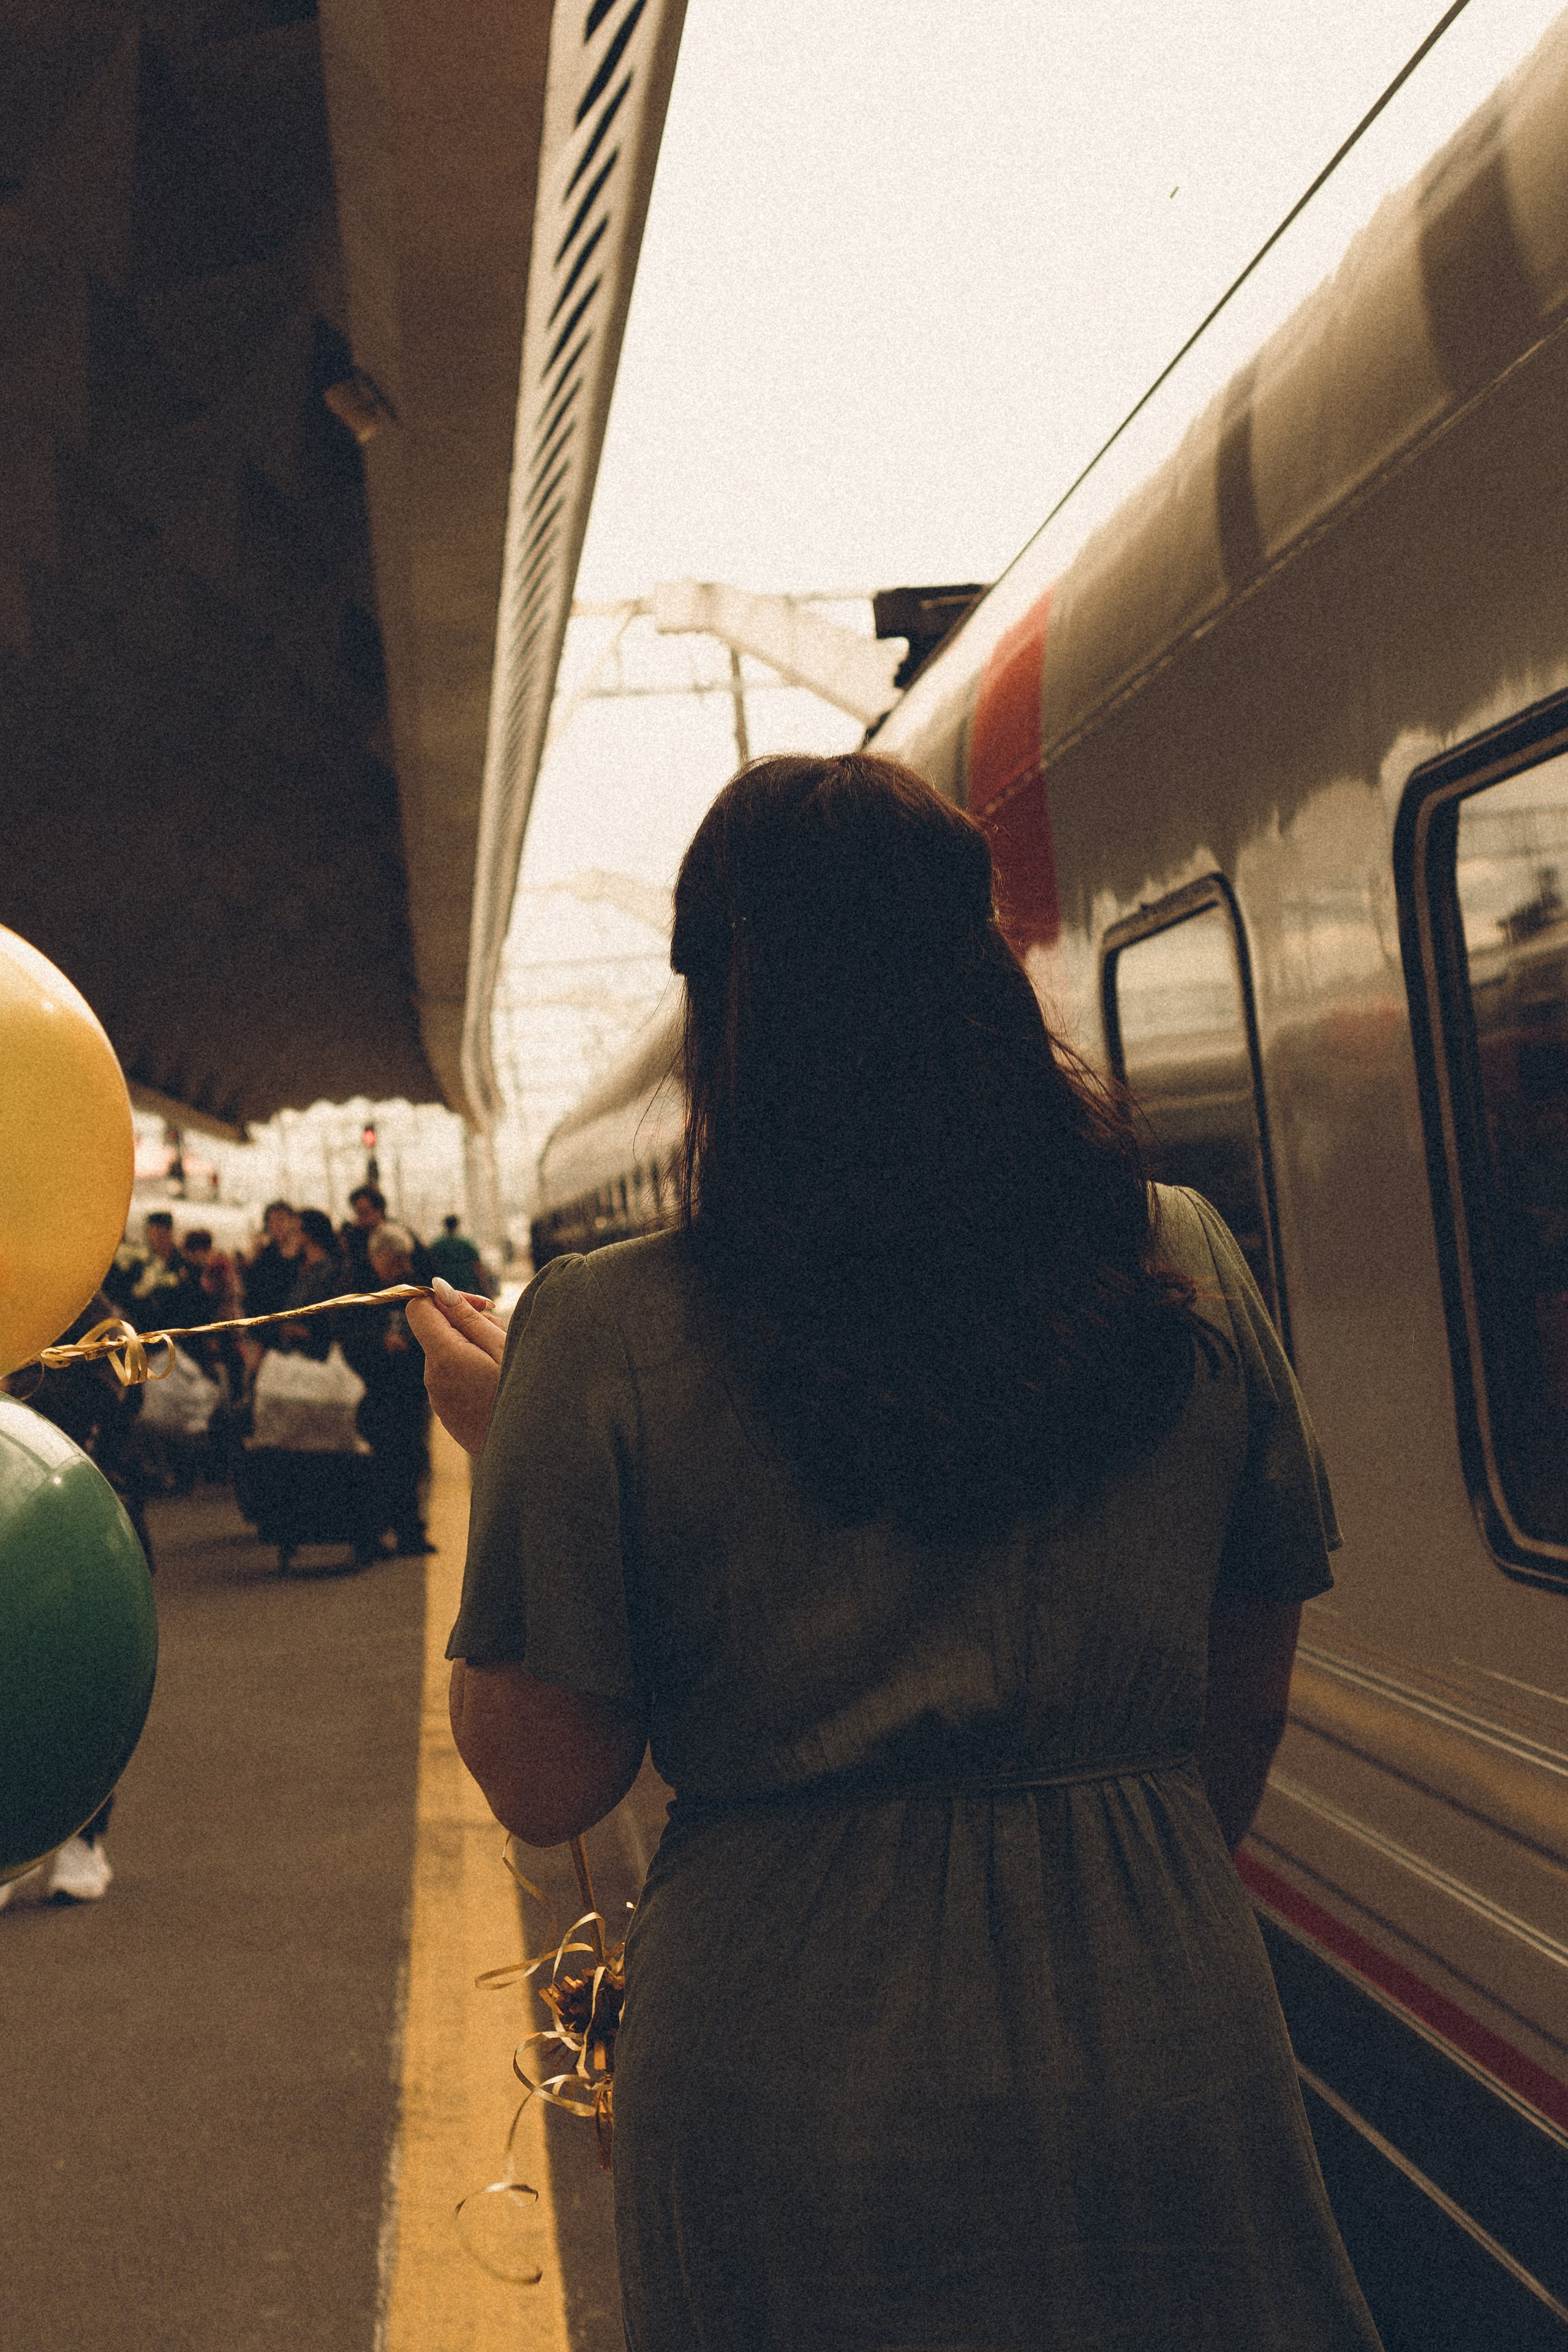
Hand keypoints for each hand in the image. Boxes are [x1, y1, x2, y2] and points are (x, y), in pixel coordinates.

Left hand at [406, 1280, 505, 1457]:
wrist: (526, 1451)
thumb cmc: (522, 1393)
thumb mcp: (502, 1347)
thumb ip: (467, 1316)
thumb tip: (438, 1287)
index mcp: (444, 1356)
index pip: (418, 1308)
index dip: (444, 1298)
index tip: (478, 1305)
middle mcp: (432, 1376)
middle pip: (436, 1330)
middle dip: (466, 1323)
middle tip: (503, 1335)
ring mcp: (437, 1397)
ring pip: (446, 1353)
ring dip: (471, 1347)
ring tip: (505, 1361)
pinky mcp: (446, 1412)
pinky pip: (451, 1377)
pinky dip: (470, 1370)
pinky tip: (497, 1382)